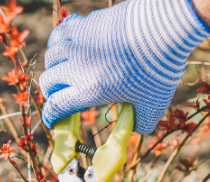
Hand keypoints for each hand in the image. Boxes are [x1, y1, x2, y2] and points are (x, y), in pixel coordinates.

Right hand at [39, 0, 209, 134]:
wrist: (161, 28)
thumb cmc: (157, 68)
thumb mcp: (154, 104)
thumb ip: (142, 123)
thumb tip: (136, 129)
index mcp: (88, 90)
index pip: (55, 107)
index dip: (51, 117)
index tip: (54, 120)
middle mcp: (76, 67)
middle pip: (47, 83)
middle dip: (52, 94)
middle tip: (62, 96)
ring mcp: (76, 43)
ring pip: (50, 58)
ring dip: (55, 68)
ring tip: (65, 71)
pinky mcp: (83, 24)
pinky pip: (59, 33)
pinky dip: (59, 44)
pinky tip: (70, 47)